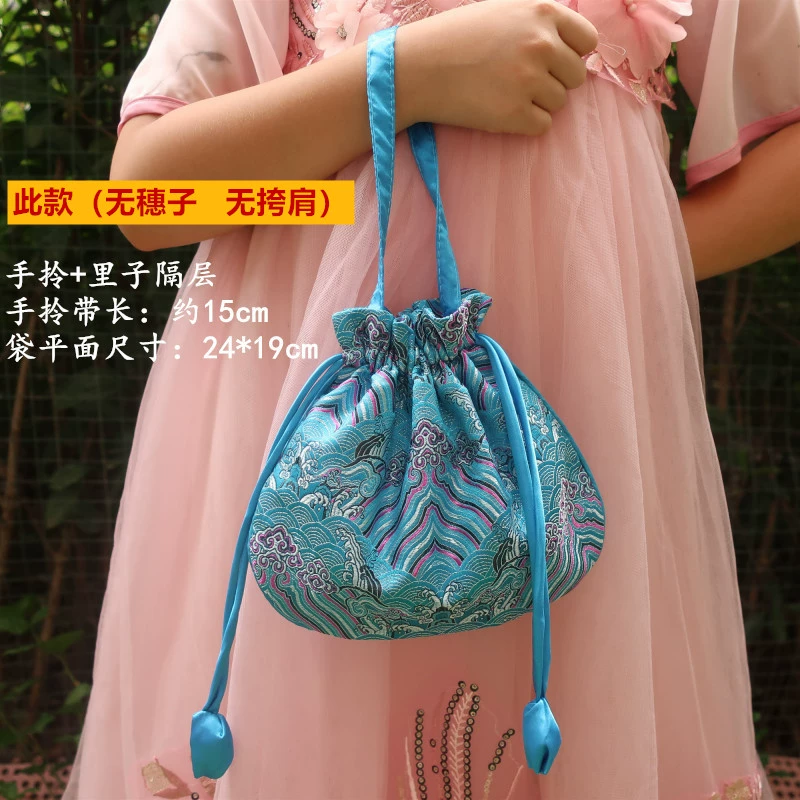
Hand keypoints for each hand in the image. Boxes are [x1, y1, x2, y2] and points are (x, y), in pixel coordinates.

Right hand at [396, 0, 598, 135]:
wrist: (419, 68)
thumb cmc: (456, 39)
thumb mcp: (503, 11)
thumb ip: (538, 24)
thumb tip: (571, 47)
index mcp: (542, 13)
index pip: (587, 41)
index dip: (572, 54)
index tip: (553, 62)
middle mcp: (541, 45)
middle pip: (576, 76)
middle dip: (555, 81)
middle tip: (522, 82)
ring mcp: (529, 81)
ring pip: (559, 103)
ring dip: (538, 103)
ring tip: (505, 93)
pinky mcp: (515, 114)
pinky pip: (542, 126)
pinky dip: (526, 123)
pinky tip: (501, 110)